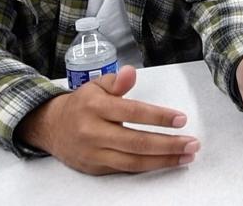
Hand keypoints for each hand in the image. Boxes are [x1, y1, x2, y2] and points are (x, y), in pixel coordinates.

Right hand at [17, 66, 199, 174]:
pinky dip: (149, 167)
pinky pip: (126, 170)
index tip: (181, 119)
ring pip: (133, 161)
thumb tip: (130, 72)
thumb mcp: (96, 86)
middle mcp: (93, 132)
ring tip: (186, 156)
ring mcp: (94, 153)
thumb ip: (116, 81)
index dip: (159, 116)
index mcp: (95, 107)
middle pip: (136, 142)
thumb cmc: (81, 104)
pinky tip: (166, 162)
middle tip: (191, 144)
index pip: (133, 112)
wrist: (51, 127)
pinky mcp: (95, 167)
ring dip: (163, 160)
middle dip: (168, 144)